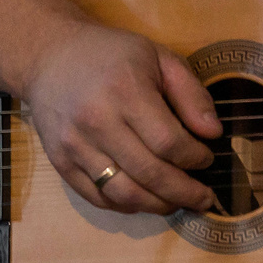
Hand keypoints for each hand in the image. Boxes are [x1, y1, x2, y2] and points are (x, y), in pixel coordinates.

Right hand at [24, 21, 220, 214]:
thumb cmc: (112, 56)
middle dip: (185, 192)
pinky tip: (145, 200)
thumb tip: (214, 133)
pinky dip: (126, 206)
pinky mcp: (60, 162)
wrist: (48, 57)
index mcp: (126, 92)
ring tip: (178, 203)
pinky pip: (97, 197)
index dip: (195, 158)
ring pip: (123, 193)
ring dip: (158, 206)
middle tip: (205, 198)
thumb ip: (192, 94)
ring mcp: (75, 145)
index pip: (169, 142)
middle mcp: (97, 122)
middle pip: (149, 173)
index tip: (207, 160)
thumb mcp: (160, 58)